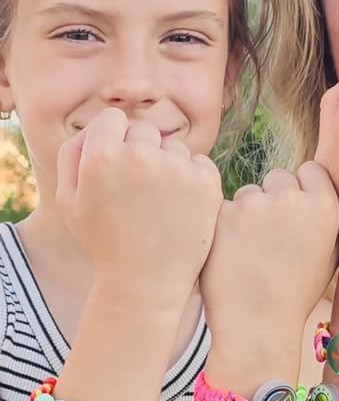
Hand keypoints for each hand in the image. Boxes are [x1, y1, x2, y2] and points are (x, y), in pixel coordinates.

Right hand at [56, 107, 222, 307]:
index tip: (120, 162)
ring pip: (174, 148)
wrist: (146, 282)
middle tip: (141, 189)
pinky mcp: (207, 183)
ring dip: (169, 166)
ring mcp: (178, 169)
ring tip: (162, 202)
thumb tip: (97, 127)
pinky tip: (183, 204)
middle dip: (141, 152)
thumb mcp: (69, 201)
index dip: (115, 139)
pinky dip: (193, 177)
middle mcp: (141, 155)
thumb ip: (73, 154)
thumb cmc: (104, 242)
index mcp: (102, 156)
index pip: (113, 119)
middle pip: (145, 131)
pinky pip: (200, 162)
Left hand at [200, 161, 338, 367]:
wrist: (256, 324)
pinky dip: (226, 224)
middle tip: (270, 231)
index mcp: (324, 207)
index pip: (312, 170)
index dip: (303, 187)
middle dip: (275, 196)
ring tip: (250, 249)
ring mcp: (254, 204)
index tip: (295, 205)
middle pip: (279, 177)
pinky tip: (231, 251)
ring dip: (248, 211)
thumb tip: (316, 192)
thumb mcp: (329, 256)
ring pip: (249, 192)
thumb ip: (326, 218)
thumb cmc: (295, 294)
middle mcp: (291, 199)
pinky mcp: (223, 214)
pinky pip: (225, 207)